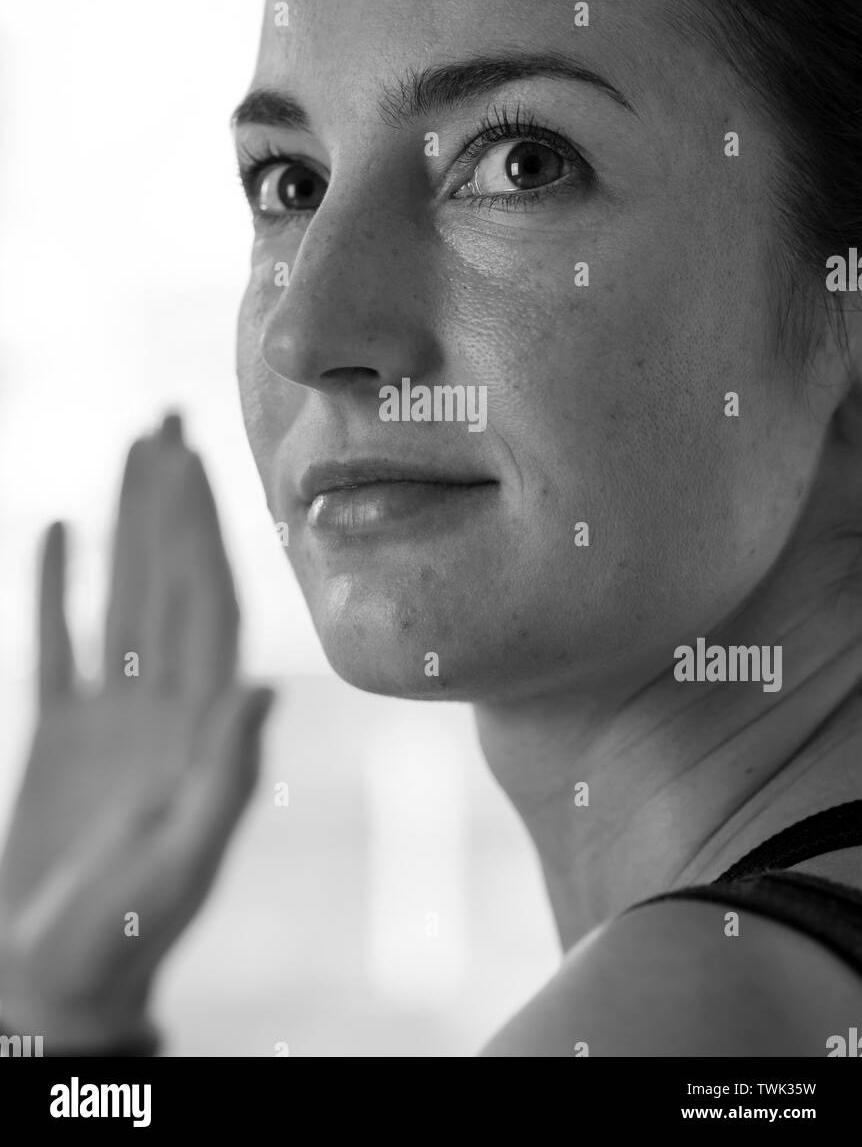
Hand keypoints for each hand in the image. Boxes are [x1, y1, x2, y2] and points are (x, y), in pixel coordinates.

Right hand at [0, 415, 273, 1050]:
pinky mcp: (64, 733)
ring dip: (126, 525)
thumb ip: (225, 777)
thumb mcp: (180, 864)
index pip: (209, 605)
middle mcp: (166, 705)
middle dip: (172, 503)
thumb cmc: (121, 937)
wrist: (57, 980)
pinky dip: (57, 586)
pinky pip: (58, 642)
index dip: (204, 530)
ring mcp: (116, 714)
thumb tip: (266, 688)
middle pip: (172, 581)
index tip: (195, 460)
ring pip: (124, 596)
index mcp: (201, 725)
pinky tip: (55, 528)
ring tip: (129, 451)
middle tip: (168, 421)